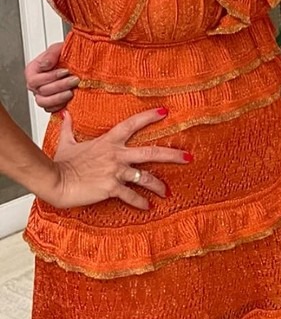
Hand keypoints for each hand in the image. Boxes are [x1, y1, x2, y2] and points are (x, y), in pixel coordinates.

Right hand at [25, 42, 77, 111]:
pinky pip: (52, 110)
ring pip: (44, 102)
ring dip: (59, 98)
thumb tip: (46, 64)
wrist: (75, 64)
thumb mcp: (58, 49)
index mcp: (32, 72)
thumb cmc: (64, 56)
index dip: (51, 76)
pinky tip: (70, 100)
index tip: (65, 71)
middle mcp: (35, 85)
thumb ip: (52, 53)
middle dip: (60, 86)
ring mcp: (42, 96)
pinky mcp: (51, 104)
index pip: (35, 79)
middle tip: (74, 80)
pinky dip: (60, 106)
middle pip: (42, 91)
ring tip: (72, 92)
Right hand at [42, 108, 190, 210]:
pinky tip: (148, 207)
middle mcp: (117, 155)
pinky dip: (141, 202)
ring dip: (159, 185)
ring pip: (146, 177)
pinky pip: (132, 195)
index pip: (132, 124)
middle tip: (188, 157)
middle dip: (173, 155)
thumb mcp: (67, 142)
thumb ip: (70, 127)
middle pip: (152, 152)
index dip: (149, 116)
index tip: (165, 112)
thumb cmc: (61, 163)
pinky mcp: (112, 188)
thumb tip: (65, 114)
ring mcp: (116, 172)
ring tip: (167, 191)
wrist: (55, 181)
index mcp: (109, 141)